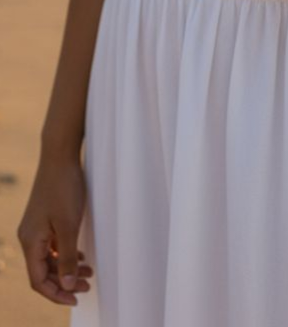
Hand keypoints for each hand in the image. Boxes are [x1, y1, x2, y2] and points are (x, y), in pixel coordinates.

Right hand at [17, 157, 92, 305]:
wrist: (60, 157)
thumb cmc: (64, 189)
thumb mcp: (68, 225)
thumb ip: (66, 256)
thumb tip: (65, 285)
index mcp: (30, 241)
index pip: (38, 279)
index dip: (56, 293)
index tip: (76, 299)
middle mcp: (29, 237)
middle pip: (43, 271)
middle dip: (64, 282)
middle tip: (88, 285)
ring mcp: (36, 227)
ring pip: (49, 258)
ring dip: (66, 268)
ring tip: (89, 272)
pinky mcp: (45, 218)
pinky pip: (52, 245)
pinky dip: (65, 254)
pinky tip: (81, 256)